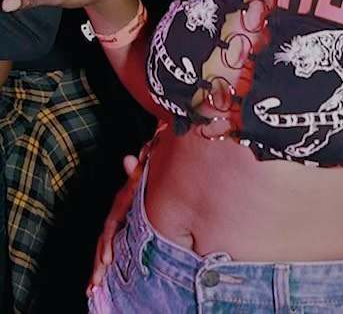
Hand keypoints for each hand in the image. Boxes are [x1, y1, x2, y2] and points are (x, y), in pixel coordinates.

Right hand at [87, 153, 139, 292]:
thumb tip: (128, 159)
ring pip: (102, 250)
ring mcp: (114, 227)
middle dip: (97, 264)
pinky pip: (108, 252)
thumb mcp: (141, 172)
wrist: (144, 171)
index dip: (107, 243)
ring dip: (96, 270)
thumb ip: (136, 169)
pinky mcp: (118, 234)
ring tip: (91, 290)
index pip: (109, 226)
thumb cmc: (144, 175)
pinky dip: (101, 268)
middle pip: (102, 243)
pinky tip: (96, 286)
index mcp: (118, 206)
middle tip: (95, 284)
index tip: (107, 260)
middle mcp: (113, 217)